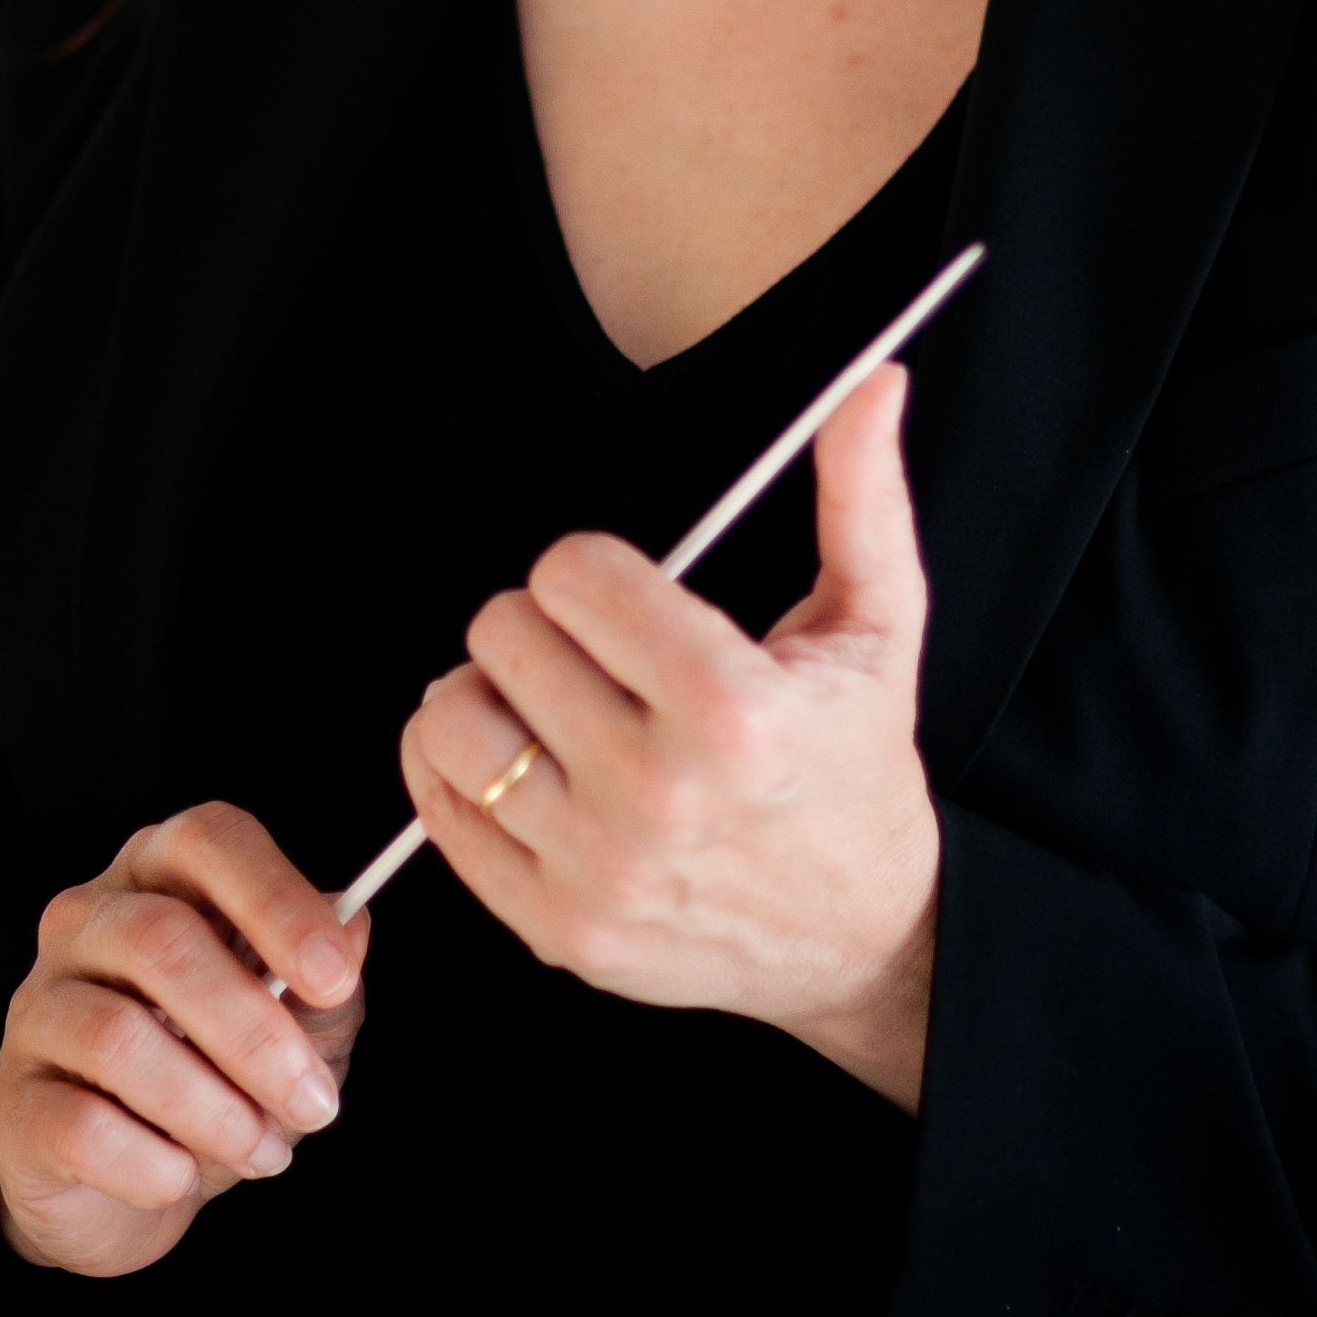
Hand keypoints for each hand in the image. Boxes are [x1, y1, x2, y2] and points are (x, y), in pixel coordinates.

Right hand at [0, 802, 369, 1276]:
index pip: (207, 841)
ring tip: (263, 1151)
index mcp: (158, 877)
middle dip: (255, 1032)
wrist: (124, 1184)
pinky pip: (83, 1126)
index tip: (334, 977)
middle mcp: (86, 923)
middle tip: (314, 1101)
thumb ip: (320, 975)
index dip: (275, 901)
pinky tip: (182, 1176)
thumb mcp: (292, 1023)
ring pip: (118, 1038)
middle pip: (162, 941)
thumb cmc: (215, 1076)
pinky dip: (153, 1163)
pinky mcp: (12, 1102)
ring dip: (214, 1109)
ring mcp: (38, 1008)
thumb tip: (352, 925)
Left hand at [400, 361, 939, 1108]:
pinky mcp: (558, 931)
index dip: (589, 568)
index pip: (572, 576)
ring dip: (483, 693)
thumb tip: (874, 382)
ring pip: (453, 725)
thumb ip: (861, 495)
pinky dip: (449, 767)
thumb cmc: (857, 765)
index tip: (620, 592)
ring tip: (539, 698)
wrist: (863, 934)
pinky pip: (439, 814)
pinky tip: (506, 754)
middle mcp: (659, 798)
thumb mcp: (877, 624)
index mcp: (734, 712)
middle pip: (504, 637)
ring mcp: (600, 873)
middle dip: (538, 622)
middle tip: (585, 646)